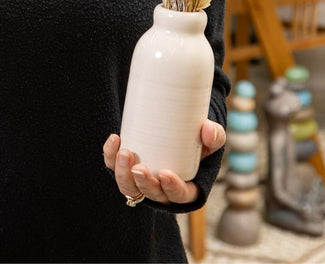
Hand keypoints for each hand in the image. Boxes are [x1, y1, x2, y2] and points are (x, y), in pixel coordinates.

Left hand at [102, 120, 224, 204]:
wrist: (178, 129)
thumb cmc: (198, 141)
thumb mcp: (210, 140)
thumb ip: (214, 135)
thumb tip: (206, 128)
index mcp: (185, 188)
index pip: (179, 196)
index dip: (171, 188)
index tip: (165, 173)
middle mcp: (162, 190)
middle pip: (151, 194)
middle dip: (143, 183)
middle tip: (138, 167)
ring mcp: (143, 181)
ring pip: (130, 188)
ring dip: (123, 174)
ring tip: (123, 153)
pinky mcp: (127, 169)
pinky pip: (115, 168)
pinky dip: (110, 157)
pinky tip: (114, 140)